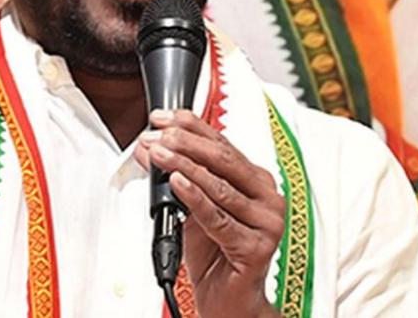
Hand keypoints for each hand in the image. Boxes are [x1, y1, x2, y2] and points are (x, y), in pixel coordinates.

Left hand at [135, 110, 283, 317]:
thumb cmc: (215, 253)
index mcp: (255, 180)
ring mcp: (266, 222)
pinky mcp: (256, 248)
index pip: (222, 143)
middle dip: (185, 143)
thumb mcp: (192, 207)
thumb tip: (151, 149)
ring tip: (159, 154)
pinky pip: (219, 218)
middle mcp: (266, 196)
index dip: (191, 126)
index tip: (161, 117)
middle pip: (223, 159)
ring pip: (219, 186)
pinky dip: (195, 198)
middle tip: (157, 136)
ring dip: (183, 166)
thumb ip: (179, 177)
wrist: (228, 301)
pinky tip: (178, 183)